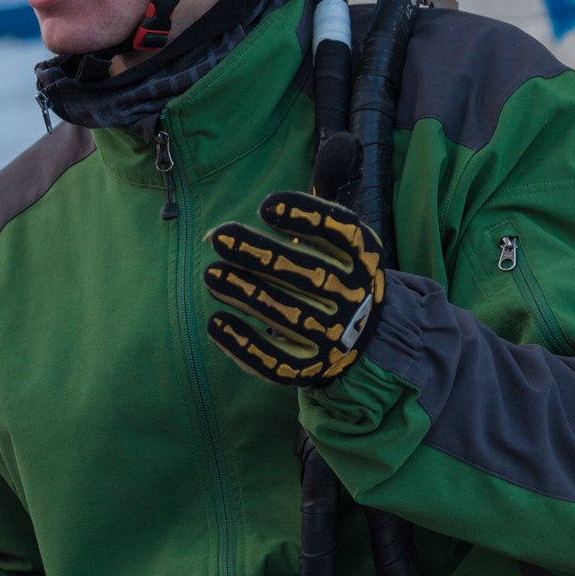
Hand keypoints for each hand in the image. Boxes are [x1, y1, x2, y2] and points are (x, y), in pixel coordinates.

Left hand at [203, 191, 385, 385]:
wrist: (363, 335)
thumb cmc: (333, 277)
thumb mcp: (337, 248)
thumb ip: (302, 230)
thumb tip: (233, 227)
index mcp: (363, 261)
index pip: (340, 234)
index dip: (305, 219)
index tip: (266, 207)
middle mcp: (353, 299)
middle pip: (305, 274)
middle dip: (259, 254)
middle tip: (220, 238)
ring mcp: (333, 337)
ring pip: (285, 315)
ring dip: (245, 294)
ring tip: (211, 275)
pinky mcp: (311, 368)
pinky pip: (275, 360)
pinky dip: (244, 344)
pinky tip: (216, 323)